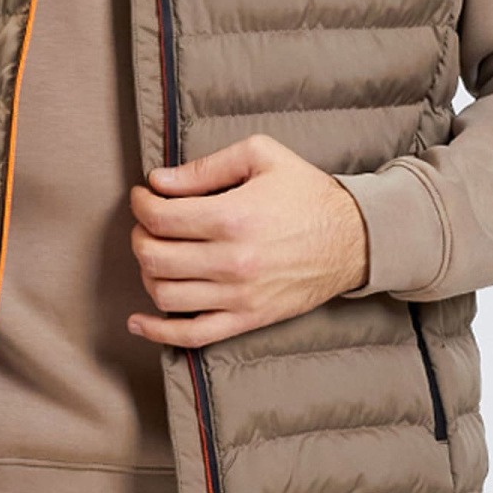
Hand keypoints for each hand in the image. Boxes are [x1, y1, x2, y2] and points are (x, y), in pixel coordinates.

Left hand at [127, 133, 369, 347]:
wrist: (354, 240)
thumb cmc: (306, 193)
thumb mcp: (261, 157)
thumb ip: (206, 167)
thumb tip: (159, 182)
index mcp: (232, 217)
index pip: (159, 217)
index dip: (141, 204)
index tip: (144, 196)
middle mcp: (232, 261)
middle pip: (154, 256)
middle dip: (140, 236)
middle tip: (148, 224)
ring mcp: (239, 296)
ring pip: (164, 295)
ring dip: (147, 274)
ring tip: (157, 256)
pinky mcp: (247, 319)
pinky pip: (191, 336)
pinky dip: (158, 332)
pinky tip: (138, 321)